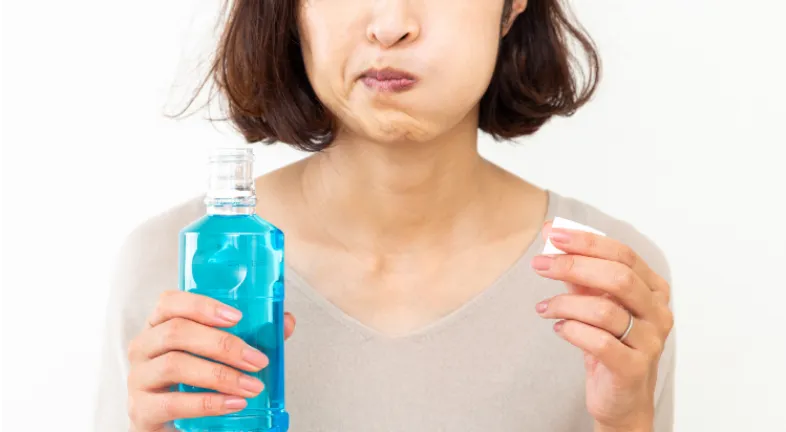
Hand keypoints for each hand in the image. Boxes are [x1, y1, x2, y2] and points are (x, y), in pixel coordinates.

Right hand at [126, 291, 295, 431]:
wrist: (170, 424)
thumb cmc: (194, 382)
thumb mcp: (219, 356)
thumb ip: (249, 336)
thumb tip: (285, 322)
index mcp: (159, 325)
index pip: (170, 302)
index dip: (203, 305)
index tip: (238, 317)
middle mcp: (142, 347)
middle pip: (177, 332)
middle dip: (223, 345)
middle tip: (257, 359)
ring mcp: (138, 378)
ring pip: (175, 365)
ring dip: (221, 375)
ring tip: (252, 386)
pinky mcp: (141, 410)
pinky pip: (173, 402)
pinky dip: (208, 402)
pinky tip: (234, 404)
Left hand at [531, 221, 672, 431]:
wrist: (621, 397)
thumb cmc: (609, 342)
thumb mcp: (594, 301)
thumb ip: (578, 271)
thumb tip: (552, 232)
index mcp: (653, 289)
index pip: (623, 254)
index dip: (588, 242)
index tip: (553, 235)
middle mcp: (658, 313)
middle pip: (618, 277)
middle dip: (573, 266)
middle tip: (540, 265)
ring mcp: (650, 342)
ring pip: (605, 311)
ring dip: (565, 304)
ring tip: (544, 307)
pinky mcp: (634, 368)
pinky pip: (600, 342)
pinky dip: (573, 330)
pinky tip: (559, 328)